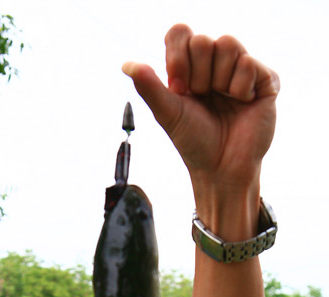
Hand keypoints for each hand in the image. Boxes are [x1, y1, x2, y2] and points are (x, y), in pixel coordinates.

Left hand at [123, 24, 279, 193]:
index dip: (178, 57)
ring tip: (224, 101)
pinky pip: (249, 62)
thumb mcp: (168, 113)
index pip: (181, 33)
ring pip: (228, 43)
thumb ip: (149, 87)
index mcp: (190, 67)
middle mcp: (215, 63)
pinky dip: (241, 87)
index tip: (180, 88)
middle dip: (198, 75)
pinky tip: (243, 103)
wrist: (221, 168)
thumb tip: (126, 65)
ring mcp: (241, 69)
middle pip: (202, 40)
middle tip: (204, 99)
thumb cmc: (194, 142)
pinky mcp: (265, 79)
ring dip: (220, 80)